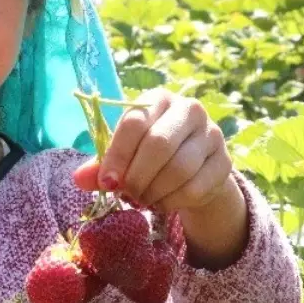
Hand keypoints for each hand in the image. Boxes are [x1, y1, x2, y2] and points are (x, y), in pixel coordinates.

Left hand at [73, 90, 231, 211]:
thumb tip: (79, 179)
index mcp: (158, 99)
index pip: (135, 122)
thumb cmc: (149, 154)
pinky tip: (161, 203)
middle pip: (159, 144)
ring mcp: (212, 135)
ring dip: (154, 192)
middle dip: (137, 176)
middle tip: (126, 194)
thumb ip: (102, 164)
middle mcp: (189, 109)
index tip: (107, 182)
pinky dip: (172, 202)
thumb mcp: (124, 154)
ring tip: (141, 200)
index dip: (118, 155)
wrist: (194, 168)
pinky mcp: (225, 162)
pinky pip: (196, 188)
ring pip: (179, 169)